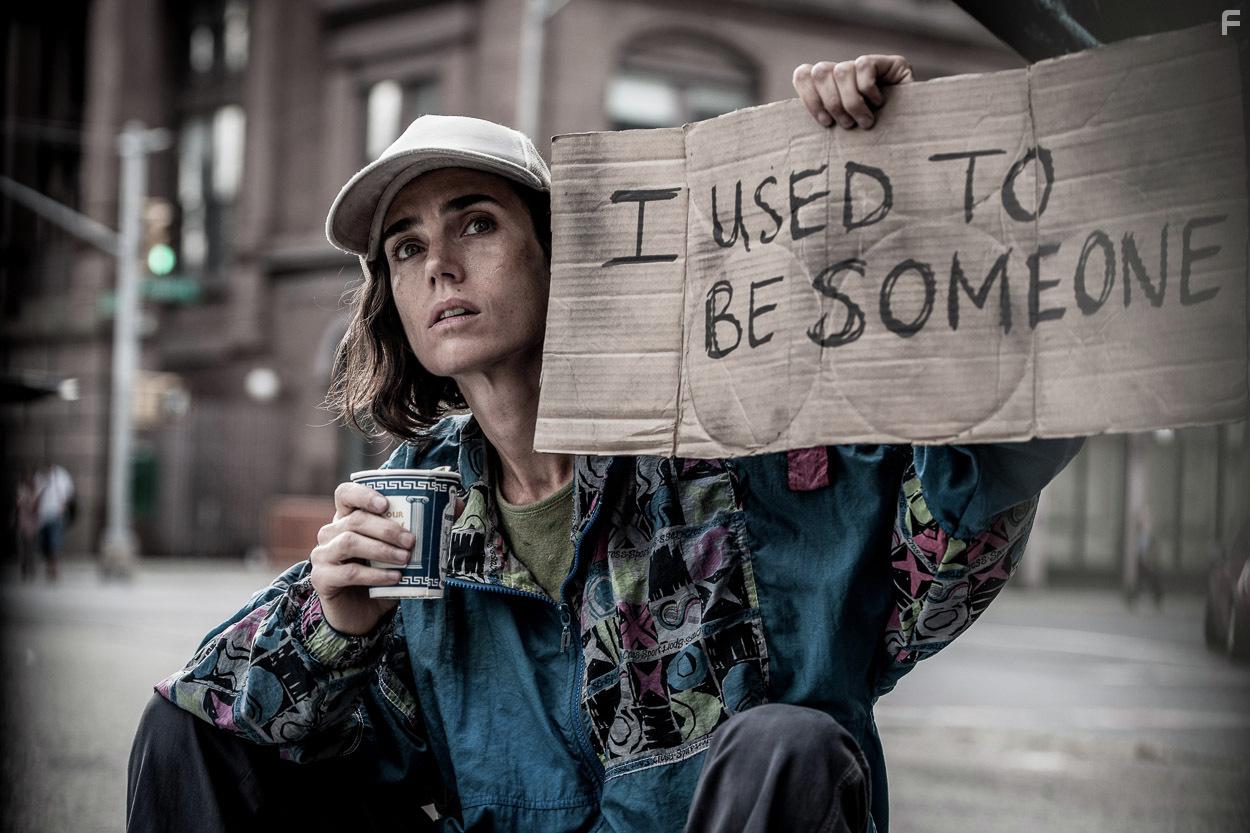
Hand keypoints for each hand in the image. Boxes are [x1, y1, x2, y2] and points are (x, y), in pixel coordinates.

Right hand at [309, 482, 413, 635]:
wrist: (363, 614)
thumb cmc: (383, 575)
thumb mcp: (402, 551)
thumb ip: (425, 528)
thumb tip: (458, 504)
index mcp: (347, 518)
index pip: (345, 494)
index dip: (363, 494)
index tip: (386, 504)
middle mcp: (331, 533)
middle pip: (355, 520)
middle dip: (386, 528)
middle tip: (411, 540)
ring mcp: (323, 555)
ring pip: (350, 542)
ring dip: (381, 549)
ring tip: (405, 558)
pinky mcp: (322, 578)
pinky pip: (349, 571)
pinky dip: (375, 574)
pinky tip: (395, 577)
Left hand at [792, 55, 912, 129]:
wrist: (913, 139)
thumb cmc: (873, 146)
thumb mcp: (842, 137)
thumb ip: (823, 126)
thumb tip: (793, 139)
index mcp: (830, 87)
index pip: (803, 74)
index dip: (809, 96)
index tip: (825, 122)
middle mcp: (846, 72)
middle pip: (820, 72)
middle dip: (832, 103)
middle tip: (847, 125)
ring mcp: (867, 66)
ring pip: (841, 71)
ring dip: (852, 102)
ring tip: (866, 121)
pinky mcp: (890, 63)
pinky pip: (864, 66)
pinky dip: (868, 89)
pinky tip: (879, 103)